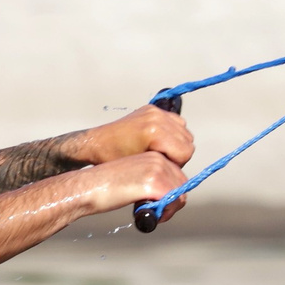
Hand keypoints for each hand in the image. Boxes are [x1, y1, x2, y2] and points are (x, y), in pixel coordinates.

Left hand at [73, 103, 194, 169]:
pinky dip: (172, 134)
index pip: (185, 151)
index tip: (165, 167)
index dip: (177, 164)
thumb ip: (164, 168)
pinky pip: (175, 123)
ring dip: (176, 144)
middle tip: (161, 161)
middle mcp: (156, 118)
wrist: (97, 142)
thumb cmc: (111, 157)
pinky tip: (158, 142)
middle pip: (187, 141)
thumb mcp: (140, 168)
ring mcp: (155, 112)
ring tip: (159, 151)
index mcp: (153, 132)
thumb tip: (178, 175)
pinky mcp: (153, 110)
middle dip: (177, 154)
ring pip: (184, 132)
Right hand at [80, 151, 188, 226]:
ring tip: (153, 214)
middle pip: (181, 185)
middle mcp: (158, 159)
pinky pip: (173, 202)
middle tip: (157, 213)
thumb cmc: (103, 185)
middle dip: (172, 202)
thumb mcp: (132, 176)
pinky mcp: (153, 184)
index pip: (177, 175)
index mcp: (153, 155)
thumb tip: (163, 194)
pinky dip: (166, 212)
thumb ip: (149, 181)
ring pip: (179, 194)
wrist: (87, 186)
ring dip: (169, 208)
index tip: (159, 204)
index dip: (171, 193)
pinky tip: (151, 216)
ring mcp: (157, 170)